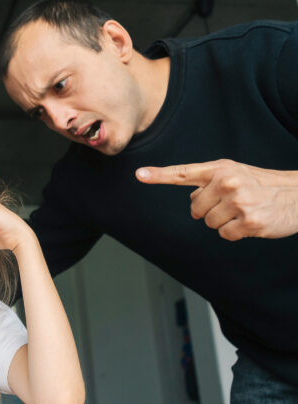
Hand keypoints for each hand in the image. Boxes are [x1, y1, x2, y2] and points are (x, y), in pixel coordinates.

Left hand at [136, 159, 297, 240]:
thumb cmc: (264, 185)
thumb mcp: (236, 174)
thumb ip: (209, 182)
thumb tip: (192, 199)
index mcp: (221, 169)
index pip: (183, 173)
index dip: (159, 175)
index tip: (139, 174)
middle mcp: (227, 182)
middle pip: (195, 209)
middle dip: (210, 210)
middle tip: (235, 203)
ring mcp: (238, 202)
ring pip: (209, 223)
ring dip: (224, 222)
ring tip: (245, 210)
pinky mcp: (248, 222)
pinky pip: (225, 234)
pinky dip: (235, 232)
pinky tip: (251, 222)